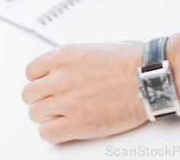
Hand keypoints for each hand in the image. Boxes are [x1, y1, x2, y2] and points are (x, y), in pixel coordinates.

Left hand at [22, 42, 146, 143]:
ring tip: (64, 113)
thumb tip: (69, 68)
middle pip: (30, 94)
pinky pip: (47, 133)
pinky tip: (66, 126)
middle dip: (42, 97)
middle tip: (55, 100)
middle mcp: (61, 77)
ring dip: (47, 114)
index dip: (40, 79)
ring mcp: (68, 101)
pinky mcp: (78, 124)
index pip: (31, 71)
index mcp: (65, 56)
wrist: (149, 77)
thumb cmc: (133, 61)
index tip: (47, 84)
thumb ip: (76, 59)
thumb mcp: (97, 47)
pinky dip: (53, 131)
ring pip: (35, 114)